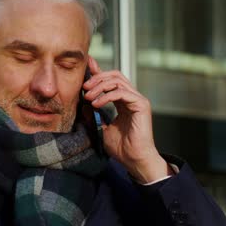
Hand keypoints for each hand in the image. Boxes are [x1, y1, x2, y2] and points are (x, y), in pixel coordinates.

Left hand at [82, 56, 172, 182]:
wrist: (133, 159)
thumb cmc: (121, 147)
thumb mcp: (102, 128)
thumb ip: (94, 115)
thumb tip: (83, 104)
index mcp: (124, 101)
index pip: (111, 80)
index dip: (99, 71)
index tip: (87, 66)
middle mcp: (132, 98)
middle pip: (115, 75)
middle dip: (97, 78)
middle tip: (84, 87)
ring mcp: (138, 100)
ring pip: (118, 81)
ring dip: (100, 86)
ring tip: (88, 97)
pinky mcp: (141, 105)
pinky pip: (122, 92)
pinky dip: (107, 96)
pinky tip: (96, 104)